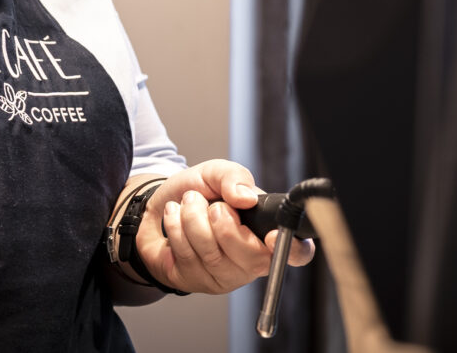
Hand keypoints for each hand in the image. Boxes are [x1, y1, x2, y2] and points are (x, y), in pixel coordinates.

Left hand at [134, 160, 316, 294]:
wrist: (158, 206)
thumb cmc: (196, 193)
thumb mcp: (216, 173)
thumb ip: (234, 177)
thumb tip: (246, 198)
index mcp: (267, 233)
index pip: (298, 253)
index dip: (292, 249)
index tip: (272, 236)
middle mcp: (251, 261)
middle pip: (250, 256)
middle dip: (221, 219)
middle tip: (212, 204)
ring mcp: (225, 276)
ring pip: (213, 254)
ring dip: (192, 217)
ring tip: (189, 204)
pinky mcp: (197, 283)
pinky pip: (187, 257)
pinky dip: (176, 227)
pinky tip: (175, 218)